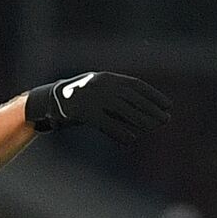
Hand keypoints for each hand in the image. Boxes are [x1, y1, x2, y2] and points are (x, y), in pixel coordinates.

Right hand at [25, 72, 170, 144]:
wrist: (49, 102)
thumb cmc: (78, 101)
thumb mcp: (98, 94)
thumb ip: (117, 99)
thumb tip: (143, 112)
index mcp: (107, 78)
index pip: (136, 86)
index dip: (153, 96)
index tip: (168, 105)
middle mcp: (101, 85)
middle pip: (132, 98)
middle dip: (150, 109)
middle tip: (165, 119)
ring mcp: (92, 98)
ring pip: (122, 110)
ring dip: (140, 120)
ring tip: (153, 127)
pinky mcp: (84, 112)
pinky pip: (106, 123)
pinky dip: (120, 132)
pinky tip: (131, 139)